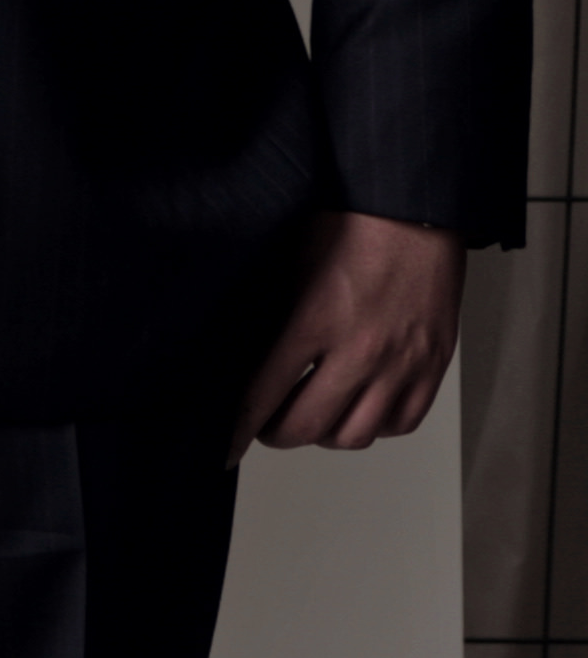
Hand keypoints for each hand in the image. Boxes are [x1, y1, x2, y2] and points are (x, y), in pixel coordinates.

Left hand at [231, 211, 461, 463]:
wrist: (416, 212)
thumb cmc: (350, 225)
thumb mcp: (289, 263)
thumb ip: (269, 313)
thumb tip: (240, 354)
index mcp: (314, 321)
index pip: (263, 394)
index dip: (238, 427)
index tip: (226, 445)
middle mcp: (360, 352)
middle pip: (308, 426)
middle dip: (276, 433)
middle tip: (264, 425)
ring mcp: (401, 364)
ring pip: (355, 435)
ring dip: (325, 433)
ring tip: (310, 416)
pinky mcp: (433, 367)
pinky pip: (400, 423)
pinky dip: (374, 426)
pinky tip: (357, 408)